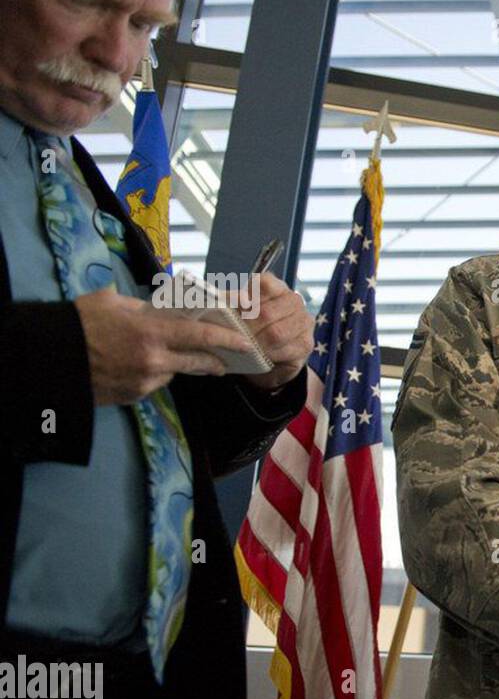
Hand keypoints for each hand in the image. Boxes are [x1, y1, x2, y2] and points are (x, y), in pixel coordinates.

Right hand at [75, 287, 255, 404]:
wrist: (51, 357)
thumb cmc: (80, 322)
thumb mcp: (113, 302)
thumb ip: (145, 308)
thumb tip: (164, 311)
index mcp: (152, 332)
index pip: (201, 337)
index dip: (227, 340)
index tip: (246, 344)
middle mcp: (154, 360)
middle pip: (197, 362)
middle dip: (214, 362)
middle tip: (223, 361)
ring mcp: (144, 381)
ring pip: (174, 372)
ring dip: (175, 365)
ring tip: (161, 353)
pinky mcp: (134, 396)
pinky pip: (154, 383)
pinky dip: (152, 374)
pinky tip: (136, 365)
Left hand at [238, 272, 313, 390]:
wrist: (268, 357)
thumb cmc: (250, 329)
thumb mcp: (236, 313)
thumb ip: (230, 304)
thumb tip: (225, 301)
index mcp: (275, 287)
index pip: (263, 283)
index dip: (246, 297)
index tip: (235, 311)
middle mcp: (293, 300)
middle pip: (267, 312)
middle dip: (247, 328)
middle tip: (236, 337)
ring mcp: (304, 321)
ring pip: (276, 333)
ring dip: (258, 344)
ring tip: (248, 348)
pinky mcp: (306, 343)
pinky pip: (285, 350)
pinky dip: (270, 355)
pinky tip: (263, 356)